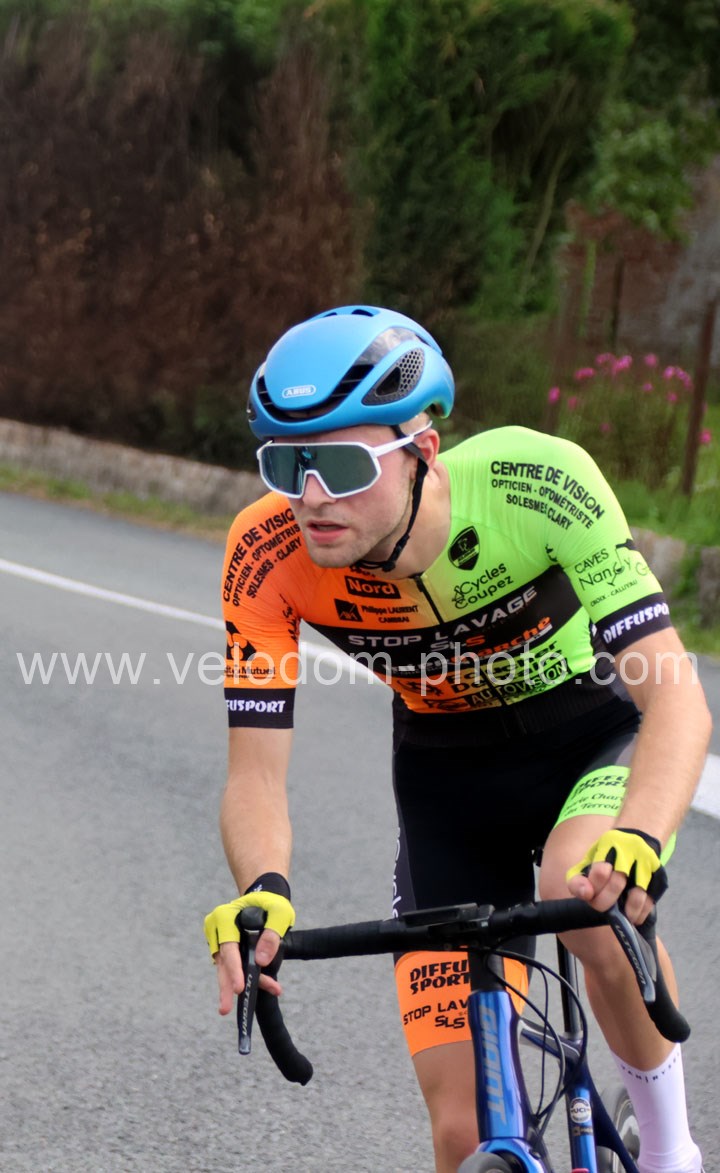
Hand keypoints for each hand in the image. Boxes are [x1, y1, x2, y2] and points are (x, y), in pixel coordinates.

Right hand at [204, 884, 294, 1014]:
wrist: (265, 898)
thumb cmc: (271, 902)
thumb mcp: (279, 912)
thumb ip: (272, 934)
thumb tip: (261, 961)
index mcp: (224, 917)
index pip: (228, 947)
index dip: (233, 969)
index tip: (239, 987)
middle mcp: (216, 930)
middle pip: (222, 962)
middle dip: (226, 986)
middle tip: (225, 1009)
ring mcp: (219, 942)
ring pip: (227, 969)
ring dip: (238, 987)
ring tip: (237, 1009)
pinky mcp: (226, 952)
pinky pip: (236, 968)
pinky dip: (250, 978)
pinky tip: (268, 986)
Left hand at [566, 827, 667, 922]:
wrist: (639, 838)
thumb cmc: (608, 855)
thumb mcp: (589, 860)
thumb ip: (578, 878)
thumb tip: (585, 894)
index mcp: (608, 844)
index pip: (600, 871)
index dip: (593, 887)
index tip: (590, 894)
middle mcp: (630, 851)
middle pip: (618, 883)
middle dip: (607, 901)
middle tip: (604, 909)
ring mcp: (647, 863)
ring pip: (637, 895)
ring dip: (628, 912)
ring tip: (622, 917)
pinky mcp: (659, 876)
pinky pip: (651, 901)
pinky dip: (641, 913)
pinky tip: (634, 916)